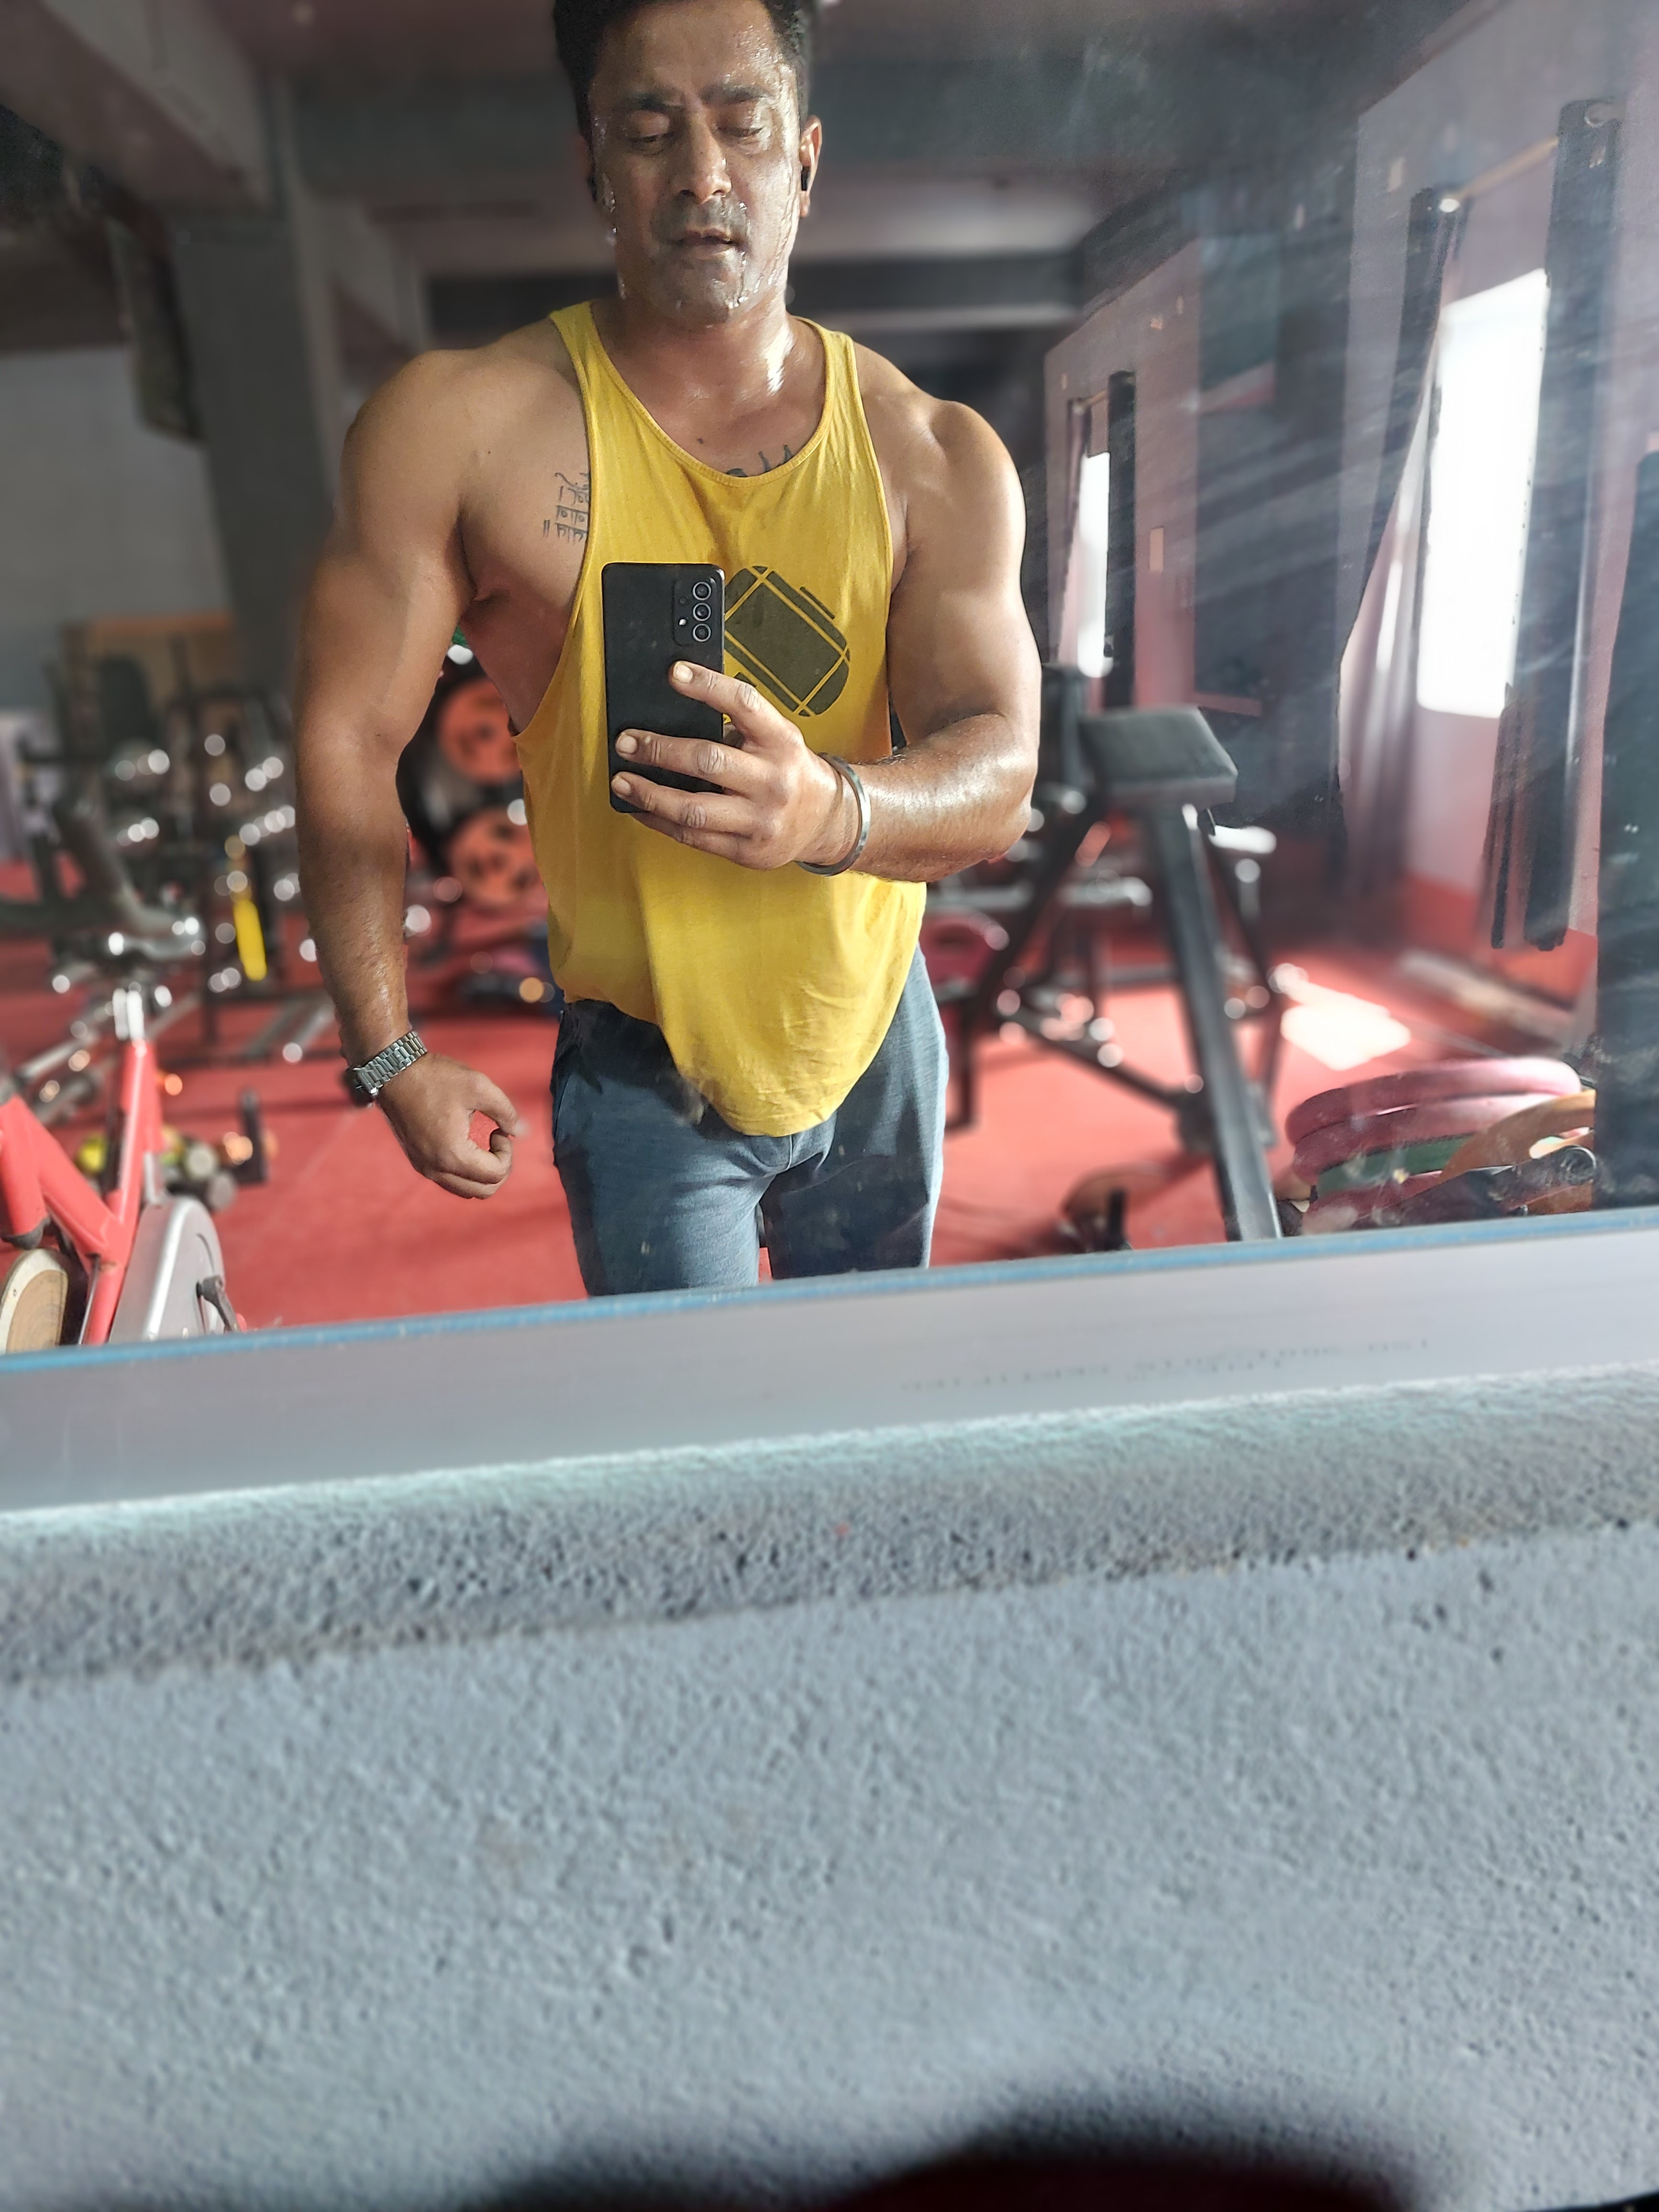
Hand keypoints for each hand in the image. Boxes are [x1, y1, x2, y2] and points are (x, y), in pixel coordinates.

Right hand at [376, 1051, 521, 1198]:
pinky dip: (466, 1171)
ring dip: (482, 1173)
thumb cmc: (436, 1077)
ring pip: (466, 1190)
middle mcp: (435, 1169)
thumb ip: (506, 1112)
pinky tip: (467, 1143)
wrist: (394, 1072)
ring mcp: (424, 1168)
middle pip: (483, 1191)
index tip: (499, 1129)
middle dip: (499, 1168)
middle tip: (497, 1139)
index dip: (507, 1153)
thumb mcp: (479, 1087)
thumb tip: (523, 1132)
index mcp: (452, 1154)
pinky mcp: (418, 1161)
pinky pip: (449, 1181)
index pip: (495, 1175)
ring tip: (483, 1143)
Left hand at [610, 662, 855, 869]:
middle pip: (708, 760)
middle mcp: (774, 781)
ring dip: (650, 794)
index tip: (674, 673)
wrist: (826, 820)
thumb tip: (670, 719)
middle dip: (659, 750)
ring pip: (693, 809)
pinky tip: (641, 808)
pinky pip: (693, 837)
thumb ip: (736, 729)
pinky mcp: (748, 851)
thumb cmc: (788, 770)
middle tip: (626, 742)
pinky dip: (660, 821)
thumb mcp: (775, 740)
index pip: (744, 704)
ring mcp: (762, 820)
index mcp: (782, 741)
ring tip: (622, 781)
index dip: (708, 685)